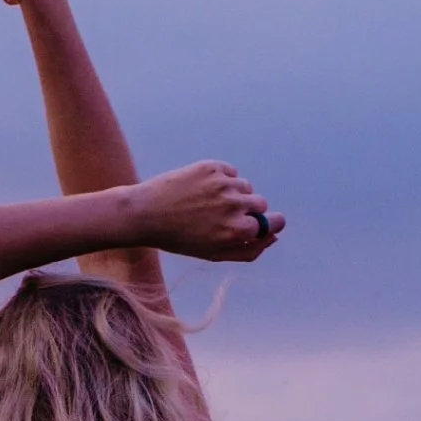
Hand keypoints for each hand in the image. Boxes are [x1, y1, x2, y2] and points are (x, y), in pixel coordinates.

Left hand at [129, 162, 284, 261]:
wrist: (144, 213)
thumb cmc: (179, 239)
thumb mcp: (214, 253)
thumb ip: (248, 250)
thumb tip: (273, 237)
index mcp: (238, 231)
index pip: (275, 223)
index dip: (268, 223)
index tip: (257, 222)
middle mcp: (235, 206)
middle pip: (261, 204)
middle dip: (248, 210)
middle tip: (223, 215)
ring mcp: (224, 184)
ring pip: (245, 186)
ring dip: (233, 194)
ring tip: (207, 203)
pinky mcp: (212, 167)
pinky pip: (230, 172)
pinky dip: (221, 179)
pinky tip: (200, 189)